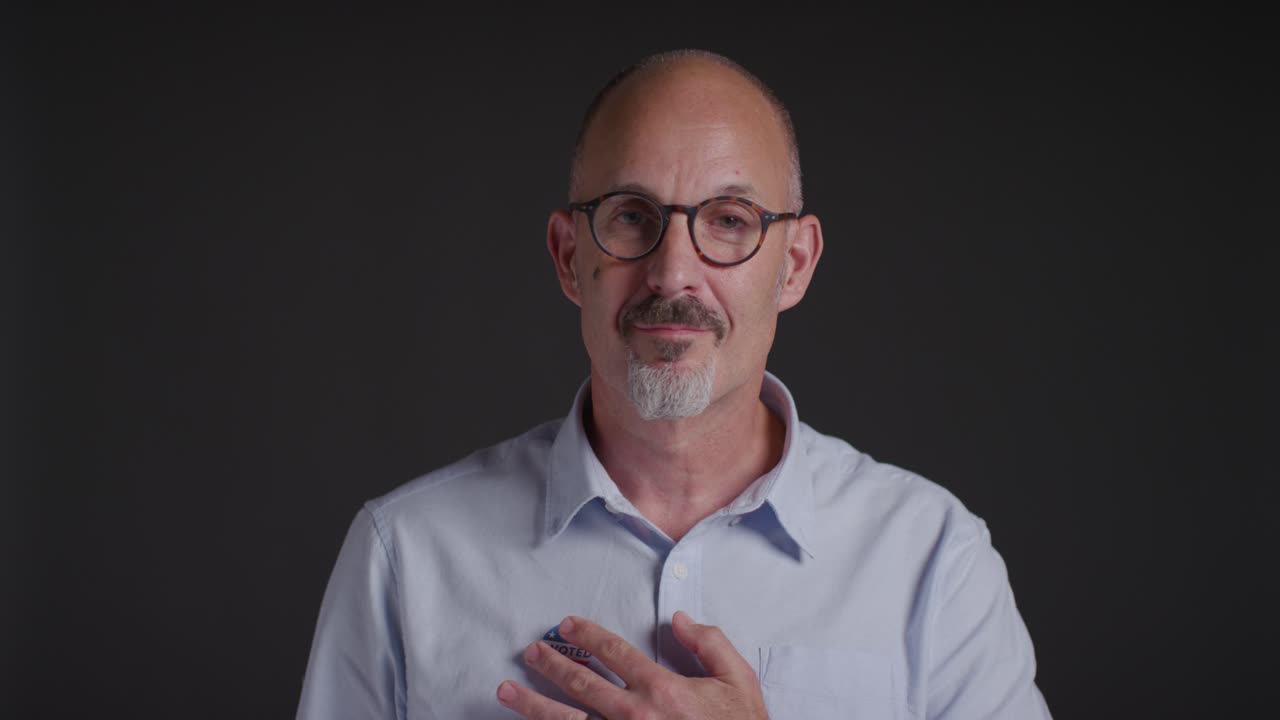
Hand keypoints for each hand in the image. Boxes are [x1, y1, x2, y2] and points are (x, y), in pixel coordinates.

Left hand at [496, 611, 767, 719]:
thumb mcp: (740, 681)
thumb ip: (710, 643)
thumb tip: (678, 618)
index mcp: (662, 689)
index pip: (614, 651)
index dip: (586, 635)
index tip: (566, 625)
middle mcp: (635, 715)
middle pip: (581, 684)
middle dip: (550, 665)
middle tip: (530, 652)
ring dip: (532, 705)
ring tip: (504, 691)